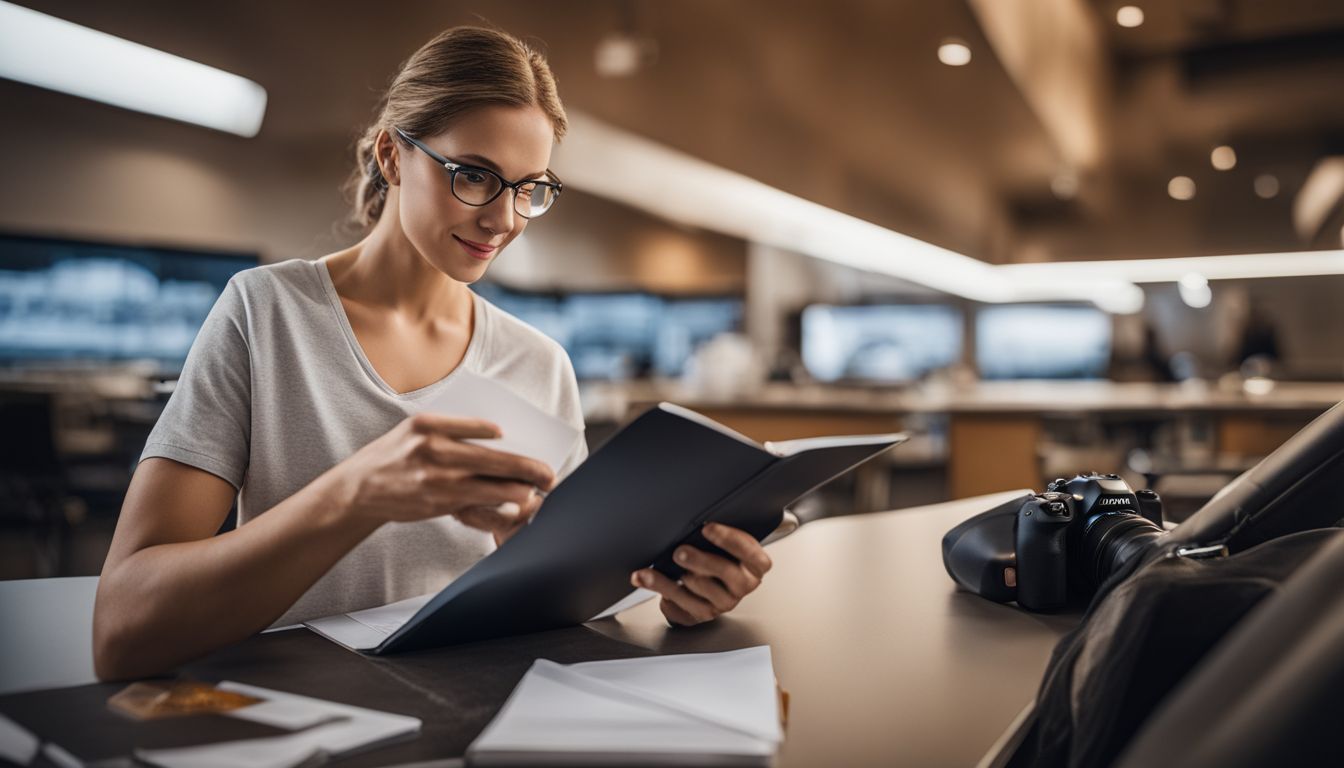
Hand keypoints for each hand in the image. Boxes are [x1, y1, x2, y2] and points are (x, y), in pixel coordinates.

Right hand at [333, 413, 554, 539]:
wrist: (360, 489)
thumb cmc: (396, 453)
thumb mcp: (415, 427)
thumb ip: (452, 427)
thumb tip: (499, 434)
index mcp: (429, 425)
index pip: (482, 426)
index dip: (511, 438)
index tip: (533, 444)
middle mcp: (434, 451)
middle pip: (496, 460)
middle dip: (530, 469)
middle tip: (550, 475)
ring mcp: (437, 481)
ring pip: (492, 487)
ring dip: (520, 492)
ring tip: (536, 492)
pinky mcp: (438, 504)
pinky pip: (477, 506)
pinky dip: (499, 506)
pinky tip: (513, 506)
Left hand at [630, 523, 772, 625]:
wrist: (715, 579)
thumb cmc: (722, 554)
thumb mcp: (728, 540)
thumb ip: (719, 533)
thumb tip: (695, 523)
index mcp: (755, 566)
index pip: (751, 554)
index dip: (729, 540)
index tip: (707, 527)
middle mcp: (742, 586)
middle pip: (725, 574)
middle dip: (699, 561)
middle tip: (679, 552)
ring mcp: (723, 604)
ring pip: (697, 596)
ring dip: (669, 584)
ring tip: (650, 574)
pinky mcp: (703, 616)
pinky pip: (683, 612)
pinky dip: (663, 600)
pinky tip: (650, 587)